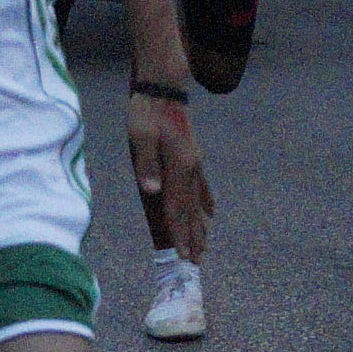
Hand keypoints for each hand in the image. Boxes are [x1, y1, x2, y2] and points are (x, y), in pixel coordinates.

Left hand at [125, 92, 215, 253]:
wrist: (163, 89)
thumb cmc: (146, 113)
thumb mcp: (140, 137)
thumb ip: (147, 165)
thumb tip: (151, 191)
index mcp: (178, 167)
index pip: (177, 208)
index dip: (179, 234)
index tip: (185, 257)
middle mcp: (191, 169)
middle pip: (191, 211)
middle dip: (193, 237)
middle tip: (198, 262)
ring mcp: (194, 163)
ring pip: (198, 202)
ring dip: (201, 225)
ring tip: (206, 245)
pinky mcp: (193, 156)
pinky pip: (202, 185)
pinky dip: (206, 201)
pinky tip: (212, 212)